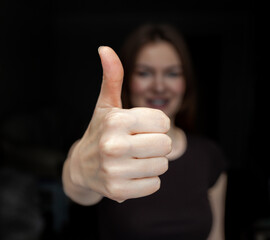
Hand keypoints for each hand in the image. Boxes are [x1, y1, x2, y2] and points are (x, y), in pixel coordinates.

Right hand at [68, 46, 170, 202]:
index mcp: (115, 121)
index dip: (157, 124)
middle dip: (157, 143)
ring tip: (135, 158)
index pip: (164, 122)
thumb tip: (105, 49)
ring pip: (162, 165)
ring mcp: (114, 171)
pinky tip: (132, 173)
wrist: (82, 167)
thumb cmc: (99, 132)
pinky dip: (148, 179)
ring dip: (153, 161)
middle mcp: (113, 146)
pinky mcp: (118, 191)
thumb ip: (112, 77)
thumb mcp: (106, 105)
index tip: (142, 127)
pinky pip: (154, 184)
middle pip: (165, 144)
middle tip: (140, 144)